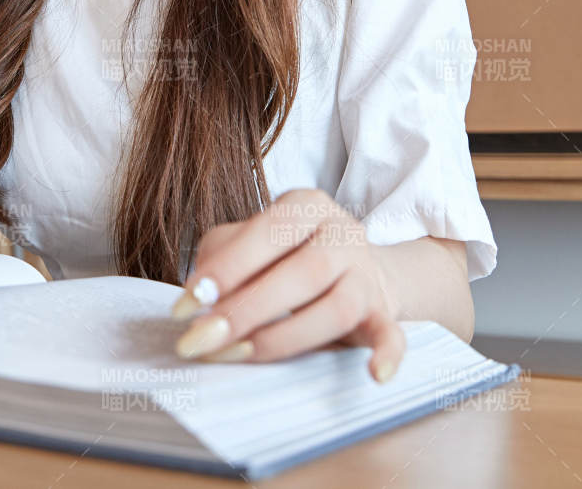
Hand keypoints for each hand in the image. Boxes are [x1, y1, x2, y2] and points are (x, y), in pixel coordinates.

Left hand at [169, 188, 405, 381]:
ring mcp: (366, 274)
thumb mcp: (249, 240)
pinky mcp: (384, 312)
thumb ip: (222, 256)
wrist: (356, 270)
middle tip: (201, 339)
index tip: (187, 303)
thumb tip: (197, 297)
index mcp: (306, 206)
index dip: (226, 269)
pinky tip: (374, 375)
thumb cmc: (284, 255)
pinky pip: (394, 334)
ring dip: (285, 337)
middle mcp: (342, 233)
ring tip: (240, 355)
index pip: (268, 232)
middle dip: (247, 309)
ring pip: (338, 307)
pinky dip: (388, 355)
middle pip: (303, 271)